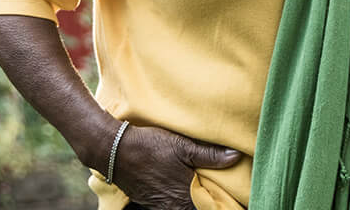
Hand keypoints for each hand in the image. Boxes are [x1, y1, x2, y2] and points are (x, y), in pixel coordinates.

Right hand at [108, 123, 240, 209]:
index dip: (220, 205)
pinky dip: (180, 201)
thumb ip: (210, 154)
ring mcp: (160, 206)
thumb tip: (235, 157)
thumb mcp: (182, 146)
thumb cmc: (149, 147)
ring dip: (195, 203)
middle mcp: (173, 206)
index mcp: (185, 196)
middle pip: (197, 209)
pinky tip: (183, 191)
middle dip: (208, 203)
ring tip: (203, 192)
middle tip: (221, 194)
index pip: (209, 208)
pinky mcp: (150, 202)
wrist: (114, 151)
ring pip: (184, 209)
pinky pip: (170, 207)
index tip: (233, 201)